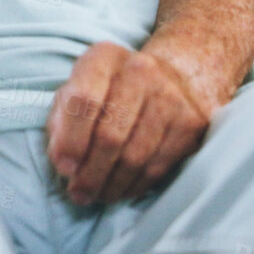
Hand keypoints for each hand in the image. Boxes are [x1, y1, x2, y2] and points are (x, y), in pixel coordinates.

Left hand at [46, 42, 211, 205]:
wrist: (172, 77)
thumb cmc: (111, 89)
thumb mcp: (78, 89)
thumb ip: (62, 120)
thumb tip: (63, 162)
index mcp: (104, 57)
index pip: (84, 100)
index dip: (71, 139)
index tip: (64, 169)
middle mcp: (140, 71)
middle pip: (111, 134)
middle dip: (90, 173)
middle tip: (78, 194)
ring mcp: (171, 96)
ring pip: (136, 156)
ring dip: (111, 184)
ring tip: (96, 196)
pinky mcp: (191, 123)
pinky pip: (158, 165)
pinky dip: (135, 185)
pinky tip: (121, 189)